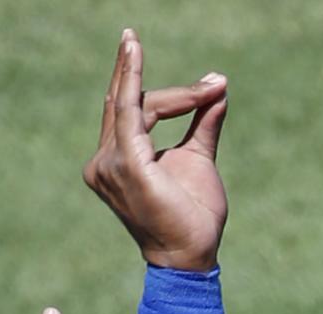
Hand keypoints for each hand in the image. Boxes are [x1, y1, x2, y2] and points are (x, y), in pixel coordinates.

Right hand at [81, 30, 228, 270]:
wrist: (193, 257)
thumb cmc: (193, 218)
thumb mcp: (199, 159)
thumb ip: (203, 124)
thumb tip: (218, 87)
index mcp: (117, 161)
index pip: (130, 112)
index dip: (165, 94)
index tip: (206, 87)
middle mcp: (104, 161)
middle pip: (126, 103)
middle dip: (140, 72)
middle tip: (153, 47)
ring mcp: (109, 164)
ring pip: (136, 106)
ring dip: (176, 96)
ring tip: (208, 88)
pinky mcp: (125, 164)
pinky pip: (129, 110)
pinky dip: (134, 79)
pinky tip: (134, 52)